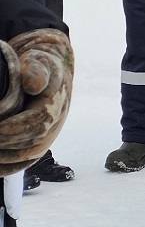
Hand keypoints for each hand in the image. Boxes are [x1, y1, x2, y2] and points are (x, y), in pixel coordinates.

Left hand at [0, 29, 72, 151]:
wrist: (48, 68)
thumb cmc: (38, 62)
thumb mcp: (39, 59)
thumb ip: (37, 69)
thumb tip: (33, 85)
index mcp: (55, 103)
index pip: (38, 123)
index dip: (15, 129)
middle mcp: (55, 121)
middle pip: (34, 141)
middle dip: (6, 144)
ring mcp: (49, 132)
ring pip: (30, 153)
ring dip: (6, 158)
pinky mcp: (39, 140)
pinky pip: (27, 160)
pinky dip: (9, 167)